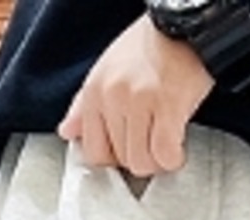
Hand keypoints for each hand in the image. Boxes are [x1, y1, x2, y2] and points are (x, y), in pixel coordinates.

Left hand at [57, 16, 213, 176]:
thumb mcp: (107, 72)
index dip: (114, 158)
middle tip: (151, 141)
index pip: (93, 152)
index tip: (128, 149)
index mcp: (94, 91)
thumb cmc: (147, 50)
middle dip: (139, 157)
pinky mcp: (167, 105)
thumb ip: (83, 107)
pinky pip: (164, 154)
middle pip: (120, 160)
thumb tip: (67, 132)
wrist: (182, 27)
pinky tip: (176, 148)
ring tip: (164, 142)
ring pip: (141, 161)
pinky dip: (172, 159)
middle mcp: (112, 96)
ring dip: (157, 160)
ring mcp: (139, 101)